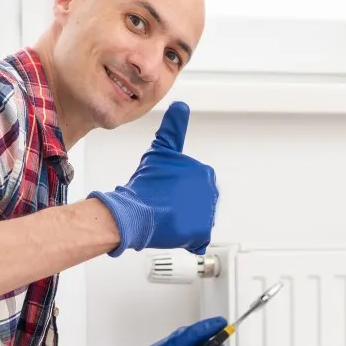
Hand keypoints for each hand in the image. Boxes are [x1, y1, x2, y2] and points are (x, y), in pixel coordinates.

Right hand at [89, 102, 217, 256]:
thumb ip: (173, 128)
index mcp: (205, 172)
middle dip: (180, 206)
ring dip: (181, 221)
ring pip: (195, 220)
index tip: (165, 192)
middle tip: (163, 205)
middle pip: (196, 203)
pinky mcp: (201, 232)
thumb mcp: (160, 151)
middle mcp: (210, 192)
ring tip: (166, 217)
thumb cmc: (145, 183)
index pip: (193, 185)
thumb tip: (181, 106)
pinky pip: (197, 240)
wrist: (135, 211)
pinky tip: (173, 231)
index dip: (176, 190)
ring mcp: (207, 213)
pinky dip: (186, 239)